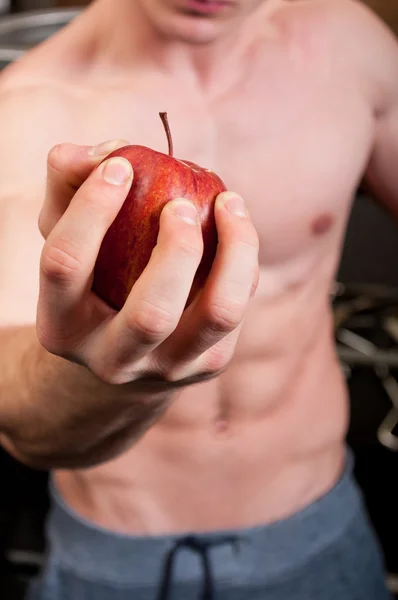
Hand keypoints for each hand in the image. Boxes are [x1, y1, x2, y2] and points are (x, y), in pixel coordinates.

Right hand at [37, 141, 258, 390]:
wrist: (126, 350)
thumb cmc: (92, 277)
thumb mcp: (67, 233)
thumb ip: (70, 183)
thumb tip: (108, 151)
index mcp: (61, 328)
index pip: (65, 267)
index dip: (90, 209)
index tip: (120, 165)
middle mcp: (113, 360)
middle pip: (152, 314)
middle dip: (177, 250)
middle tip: (181, 204)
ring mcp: (168, 369)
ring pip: (218, 314)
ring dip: (234, 251)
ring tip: (227, 202)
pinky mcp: (209, 363)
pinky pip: (238, 306)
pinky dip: (244, 260)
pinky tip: (234, 227)